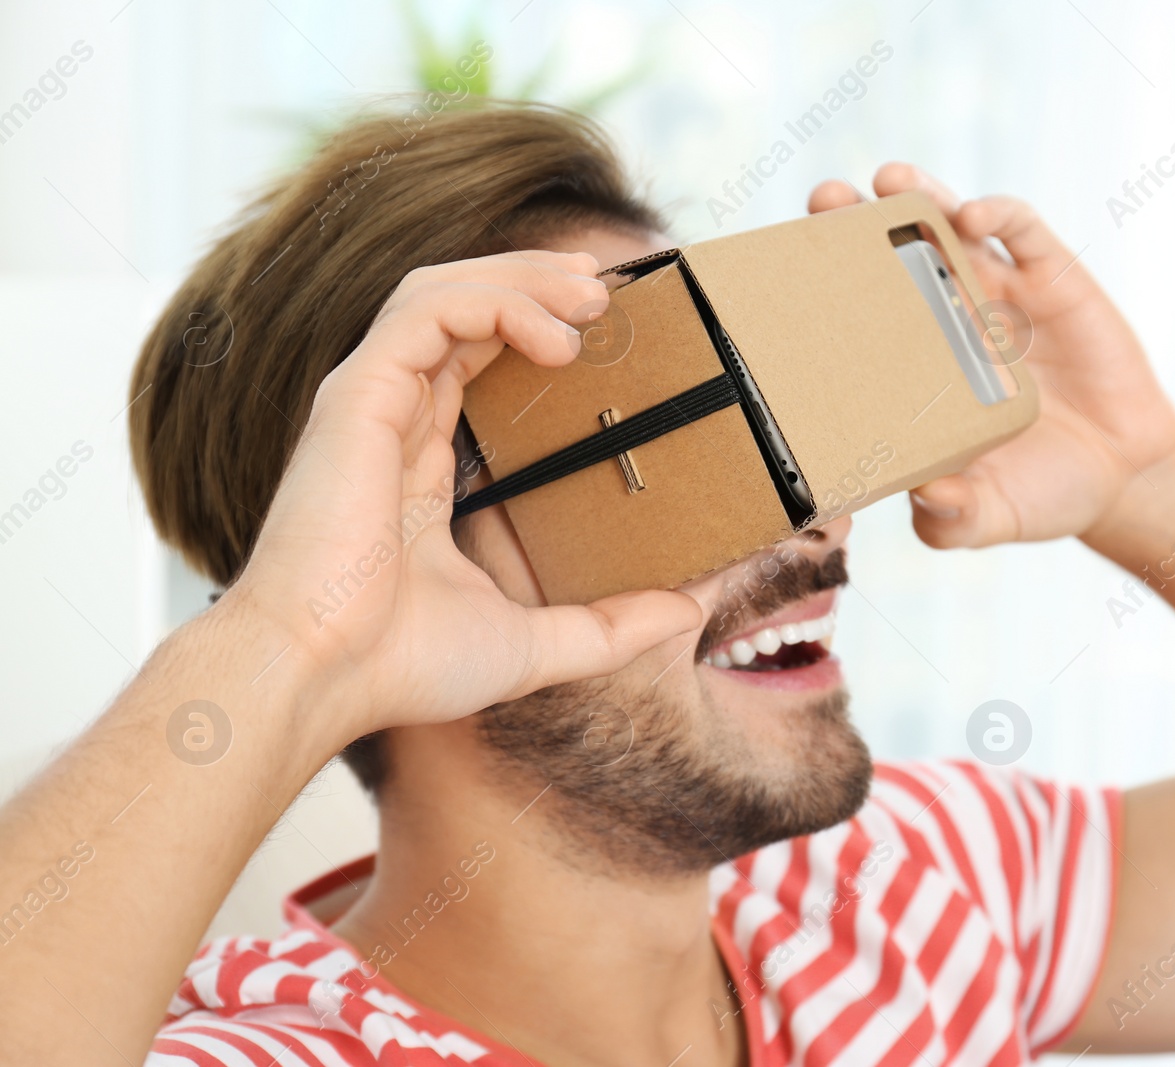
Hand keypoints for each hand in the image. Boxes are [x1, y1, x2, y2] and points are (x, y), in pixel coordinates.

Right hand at [220, 251, 702, 739]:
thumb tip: (688, 609)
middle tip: (605, 289)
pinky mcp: (359, 394)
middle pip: (461, 307)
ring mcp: (371, 401)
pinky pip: (427, 309)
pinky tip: (555, 337)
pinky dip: (494, 303)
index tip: (599, 326)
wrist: (324, 678)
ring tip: (591, 293)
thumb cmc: (401, 665)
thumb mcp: (535, 642)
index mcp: (420, 462)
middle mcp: (393, 419)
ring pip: (443, 290)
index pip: (473, 359)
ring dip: (522, 277)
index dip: (532, 326)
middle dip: (536, 281)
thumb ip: (611, 624)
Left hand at [808, 164, 1174, 547]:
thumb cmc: (1041, 493)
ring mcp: (1000, 295)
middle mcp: (949, 319)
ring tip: (887, 181)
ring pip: (950, 225)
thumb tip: (927, 496)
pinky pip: (1021, 230)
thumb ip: (954, 519)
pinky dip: (996, 212)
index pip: (858, 315)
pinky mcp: (1054, 280)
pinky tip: (972, 213)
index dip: (822, 287)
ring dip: (918, 195)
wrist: (1124, 477)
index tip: (783, 269)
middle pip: (892, 254)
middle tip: (824, 200)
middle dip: (853, 220)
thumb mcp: (990, 517)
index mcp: (917, 368)